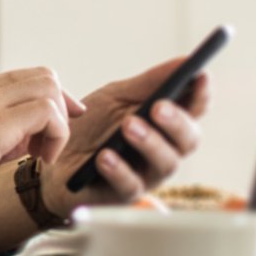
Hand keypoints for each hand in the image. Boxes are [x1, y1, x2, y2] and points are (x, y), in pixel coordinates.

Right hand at [0, 67, 84, 188]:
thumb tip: (25, 140)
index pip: (26, 78)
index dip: (50, 101)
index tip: (54, 130)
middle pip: (45, 76)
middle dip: (61, 110)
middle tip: (49, 145)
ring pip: (50, 89)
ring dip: (57, 125)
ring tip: (39, 156)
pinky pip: (48, 113)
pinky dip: (55, 137)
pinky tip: (37, 161)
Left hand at [44, 55, 208, 218]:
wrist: (53, 155)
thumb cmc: (92, 125)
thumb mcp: (117, 97)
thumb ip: (150, 82)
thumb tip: (186, 61)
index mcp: (166, 124)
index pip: (195, 110)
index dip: (202, 94)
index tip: (201, 76)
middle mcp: (164, 150)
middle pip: (188, 140)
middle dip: (177, 122)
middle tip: (158, 107)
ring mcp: (147, 174)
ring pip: (166, 164)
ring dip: (149, 142)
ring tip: (128, 125)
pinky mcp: (123, 194)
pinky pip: (130, 186)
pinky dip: (119, 169)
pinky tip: (104, 156)